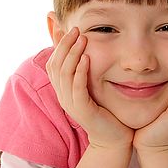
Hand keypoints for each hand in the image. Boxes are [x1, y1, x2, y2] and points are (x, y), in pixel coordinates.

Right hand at [46, 27, 133, 149]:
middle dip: (64, 45)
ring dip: (72, 54)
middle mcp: (63, 96)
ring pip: (64, 74)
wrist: (114, 139)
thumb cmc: (107, 112)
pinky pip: (77, 88)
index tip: (66, 27)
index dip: (57, 45)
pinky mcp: (82, 110)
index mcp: (64, 90)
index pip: (53, 63)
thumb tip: (87, 52)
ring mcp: (71, 103)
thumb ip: (87, 72)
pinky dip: (80, 72)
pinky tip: (87, 59)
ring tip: (82, 39)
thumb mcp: (93, 89)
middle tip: (76, 29)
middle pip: (55, 65)